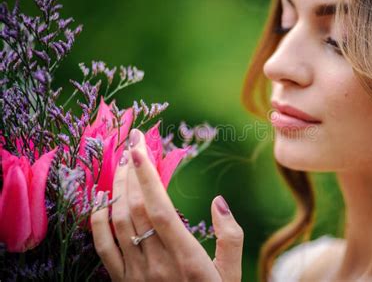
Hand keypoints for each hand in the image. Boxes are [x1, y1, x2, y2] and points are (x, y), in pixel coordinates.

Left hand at [91, 129, 243, 281]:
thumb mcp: (231, 274)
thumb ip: (230, 236)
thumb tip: (218, 201)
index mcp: (187, 259)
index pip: (160, 208)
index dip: (147, 176)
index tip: (139, 146)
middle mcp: (157, 264)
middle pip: (135, 209)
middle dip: (130, 172)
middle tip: (130, 145)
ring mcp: (136, 275)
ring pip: (118, 223)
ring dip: (116, 189)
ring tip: (119, 164)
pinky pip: (103, 248)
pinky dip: (97, 222)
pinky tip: (100, 201)